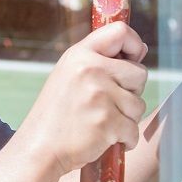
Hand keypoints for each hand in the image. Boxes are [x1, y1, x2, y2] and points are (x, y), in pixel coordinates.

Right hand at [16, 22, 149, 175]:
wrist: (39, 149)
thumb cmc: (57, 114)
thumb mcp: (69, 75)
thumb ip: (100, 61)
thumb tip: (142, 49)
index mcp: (80, 54)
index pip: (120, 31)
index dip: (134, 44)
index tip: (133, 58)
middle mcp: (90, 70)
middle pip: (139, 73)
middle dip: (131, 91)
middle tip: (109, 104)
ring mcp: (100, 96)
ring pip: (138, 104)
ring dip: (127, 118)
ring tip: (102, 123)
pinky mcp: (107, 122)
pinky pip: (133, 129)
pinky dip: (125, 139)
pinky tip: (106, 140)